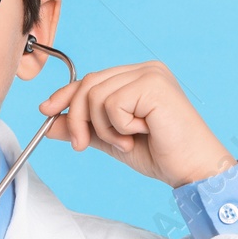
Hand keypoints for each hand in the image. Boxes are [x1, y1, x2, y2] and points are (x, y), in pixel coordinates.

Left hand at [37, 60, 235, 187]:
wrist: (190, 168)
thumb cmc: (160, 154)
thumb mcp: (111, 140)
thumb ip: (84, 128)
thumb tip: (49, 122)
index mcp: (137, 78)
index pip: (91, 79)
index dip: (65, 94)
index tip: (46, 110)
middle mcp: (145, 70)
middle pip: (88, 84)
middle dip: (77, 118)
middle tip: (82, 145)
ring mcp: (150, 74)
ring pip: (95, 94)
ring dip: (103, 127)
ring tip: (126, 140)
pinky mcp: (153, 84)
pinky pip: (112, 103)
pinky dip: (119, 126)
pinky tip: (141, 133)